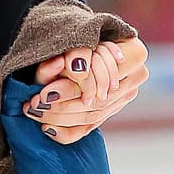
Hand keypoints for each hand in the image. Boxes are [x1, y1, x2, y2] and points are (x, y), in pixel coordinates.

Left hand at [29, 36, 148, 142]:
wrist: (79, 46)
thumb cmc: (74, 41)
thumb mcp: (67, 46)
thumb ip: (68, 55)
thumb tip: (66, 65)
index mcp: (134, 52)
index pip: (101, 81)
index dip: (70, 90)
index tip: (44, 94)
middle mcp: (137, 75)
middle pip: (97, 101)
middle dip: (62, 106)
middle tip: (35, 106)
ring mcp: (127, 95)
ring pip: (93, 115)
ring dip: (61, 118)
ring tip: (36, 114)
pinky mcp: (114, 108)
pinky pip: (91, 127)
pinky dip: (67, 132)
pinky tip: (48, 130)